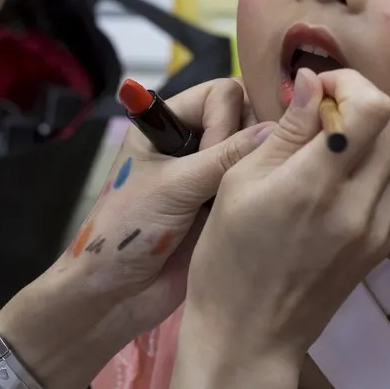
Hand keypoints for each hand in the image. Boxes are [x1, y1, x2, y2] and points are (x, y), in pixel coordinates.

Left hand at [0, 78, 273, 387]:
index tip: (216, 158)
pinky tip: (270, 199)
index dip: (227, 120)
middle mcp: (192, 140)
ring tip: (260, 187)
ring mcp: (211, 172)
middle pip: (245, 114)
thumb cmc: (128, 231)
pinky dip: (265, 185)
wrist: (114, 295)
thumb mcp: (173, 188)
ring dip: (260, 163)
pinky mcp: (225, 202)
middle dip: (251, 137)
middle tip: (247, 172)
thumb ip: (224, 157)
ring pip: (255, 148)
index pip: (220, 93)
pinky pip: (257, 180)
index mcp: (167, 122)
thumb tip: (276, 131)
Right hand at [174, 68, 389, 385]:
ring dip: (385, 129)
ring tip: (346, 139)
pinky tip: (355, 171)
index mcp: (314, 183)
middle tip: (331, 111)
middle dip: (367, 99)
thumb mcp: (240, 181)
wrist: (250, 332)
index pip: (370, 106)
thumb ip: (286, 128)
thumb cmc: (228, 255)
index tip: (318, 89)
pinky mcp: (386, 242)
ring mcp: (379, 225)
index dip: (348, 82)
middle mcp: (358, 202)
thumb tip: (311, 79)